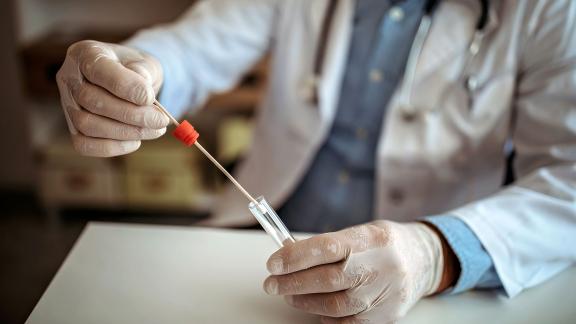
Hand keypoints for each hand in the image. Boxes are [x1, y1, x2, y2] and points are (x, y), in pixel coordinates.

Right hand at [56, 40, 167, 156]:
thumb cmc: (137, 70)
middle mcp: (69, 77)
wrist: (131, 82)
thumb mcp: (145, 63)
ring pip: (88, 125)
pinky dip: (114, 147)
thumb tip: (142, 93)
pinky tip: (136, 141)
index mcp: (85, 53)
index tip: (150, 98)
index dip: (126, 87)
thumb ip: (144, 71)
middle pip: (92, 101)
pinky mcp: (73, 128)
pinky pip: (85, 145)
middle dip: (133, 115)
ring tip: (155, 130)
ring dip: (127, 132)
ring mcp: (67, 105)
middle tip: (161, 120)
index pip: (97, 69)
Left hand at [263, 221, 445, 323]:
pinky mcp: (387, 315)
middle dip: (293, 283)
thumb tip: (289, 257)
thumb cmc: (384, 244)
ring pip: (337, 304)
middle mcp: (381, 265)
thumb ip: (329, 245)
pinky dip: (327, 317)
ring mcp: (386, 293)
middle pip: (329, 279)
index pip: (327, 247)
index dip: (296, 257)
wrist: (424, 260)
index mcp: (372, 238)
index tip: (274, 263)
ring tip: (290, 295)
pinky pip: (349, 322)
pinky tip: (316, 308)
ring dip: (306, 301)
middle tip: (272, 284)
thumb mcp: (360, 233)